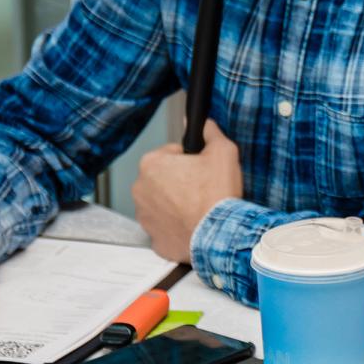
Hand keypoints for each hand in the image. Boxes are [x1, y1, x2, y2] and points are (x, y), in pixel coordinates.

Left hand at [132, 120, 242, 263]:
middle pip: (163, 179)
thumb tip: (205, 124)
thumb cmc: (217, 195)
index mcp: (152, 163)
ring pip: (161, 204)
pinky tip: (193, 225)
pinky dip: (176, 227)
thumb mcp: (223, 152)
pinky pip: (164, 227)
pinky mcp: (154, 239)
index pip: (171, 153)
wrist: (219, 236)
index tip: (202, 170)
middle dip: (180, 182)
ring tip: (199, 208)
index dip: (191, 160)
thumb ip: (211, 133)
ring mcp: (144, 216)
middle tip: (203, 189)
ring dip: (176, 204)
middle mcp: (140, 189)